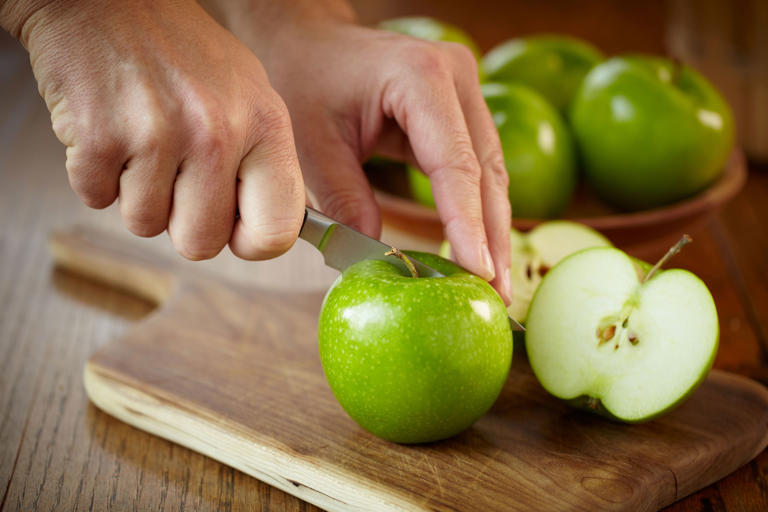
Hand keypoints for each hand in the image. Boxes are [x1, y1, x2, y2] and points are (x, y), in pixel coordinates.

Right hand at [11, 0, 304, 259]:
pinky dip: (97, 177)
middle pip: (201, 244)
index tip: (234, 231)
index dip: (250, 243)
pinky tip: (110, 133)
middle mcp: (217, 133)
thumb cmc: (182, 52)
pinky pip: (97, 200)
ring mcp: (157, 136)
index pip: (277, 232)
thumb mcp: (249, 96)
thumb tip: (266, 234)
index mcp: (266, 126)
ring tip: (142, 142)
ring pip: (145, 225)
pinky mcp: (98, 138)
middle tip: (175, 177)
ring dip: (137, 195)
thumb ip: (263, 165)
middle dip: (182, 222)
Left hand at [222, 5, 511, 303]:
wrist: (309, 42)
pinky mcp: (460, 109)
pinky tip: (478, 250)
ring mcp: (464, 91)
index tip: (479, 273)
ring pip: (490, 171)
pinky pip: (476, 166)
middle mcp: (456, 77)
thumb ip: (346, 200)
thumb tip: (382, 259)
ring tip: (495, 284)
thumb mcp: (314, 144)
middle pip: (486, 170)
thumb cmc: (306, 81)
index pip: (456, 163)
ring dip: (492, 228)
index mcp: (420, 77)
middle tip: (497, 295)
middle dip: (491, 236)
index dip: (468, 224)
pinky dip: (477, 209)